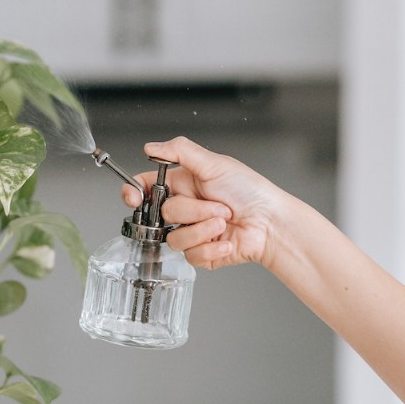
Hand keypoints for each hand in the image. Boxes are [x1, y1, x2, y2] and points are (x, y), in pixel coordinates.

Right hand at [122, 136, 284, 269]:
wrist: (270, 223)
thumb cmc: (250, 191)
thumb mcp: (215, 164)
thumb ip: (179, 151)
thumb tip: (150, 147)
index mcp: (182, 185)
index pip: (145, 189)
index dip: (134, 194)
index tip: (134, 198)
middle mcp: (183, 209)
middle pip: (162, 214)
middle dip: (192, 211)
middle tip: (216, 206)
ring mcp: (190, 232)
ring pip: (174, 238)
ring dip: (203, 230)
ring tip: (224, 221)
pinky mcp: (199, 254)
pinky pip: (190, 255)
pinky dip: (211, 247)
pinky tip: (226, 239)